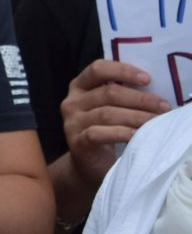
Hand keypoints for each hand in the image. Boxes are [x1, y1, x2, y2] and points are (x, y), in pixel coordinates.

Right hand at [62, 59, 168, 186]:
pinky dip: (120, 133)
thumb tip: (152, 89)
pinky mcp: (76, 142)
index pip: (97, 69)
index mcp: (79, 87)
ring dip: (136, 117)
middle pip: (107, 93)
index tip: (147, 79)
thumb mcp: (108, 107)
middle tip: (163, 106)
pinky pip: (98, 134)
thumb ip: (119, 95)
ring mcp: (71, 122)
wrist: (88, 165)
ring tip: (156, 121)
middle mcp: (71, 102)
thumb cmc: (105, 131)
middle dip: (140, 99)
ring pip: (107, 113)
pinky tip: (136, 135)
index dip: (122, 71)